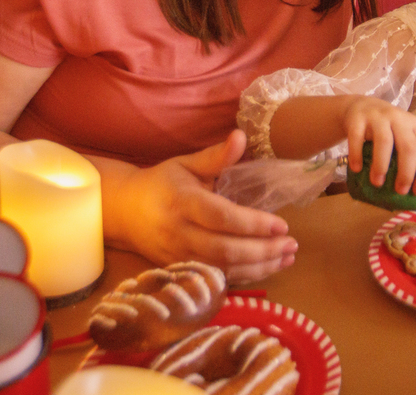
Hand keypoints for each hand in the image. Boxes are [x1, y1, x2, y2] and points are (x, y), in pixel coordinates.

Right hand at [98, 130, 297, 283]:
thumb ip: (216, 156)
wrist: (123, 212)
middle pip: (225, 250)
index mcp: (183, 202)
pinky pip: (216, 279)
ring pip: (223, 269)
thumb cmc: (161, 183)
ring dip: (259, 268)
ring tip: (287, 257)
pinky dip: (245, 277)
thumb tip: (242, 136)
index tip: (282, 224)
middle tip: (292, 244)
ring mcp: (178, 256)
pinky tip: (268, 268)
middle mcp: (180, 233)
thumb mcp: (186, 164)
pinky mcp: (181, 271)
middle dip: (262, 251)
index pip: (222, 217)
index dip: (254, 224)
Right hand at [342, 97, 415, 195]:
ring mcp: (378, 116)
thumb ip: (407, 156)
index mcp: (415, 126)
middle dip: (406, 173)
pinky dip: (356, 155)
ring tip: (377, 183)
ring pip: (384, 141)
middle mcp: (399, 118)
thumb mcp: (401, 136)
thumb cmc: (386, 130)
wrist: (360, 106)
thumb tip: (410, 192)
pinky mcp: (358, 118)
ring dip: (381, 166)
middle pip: (408, 147)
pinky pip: (357, 137)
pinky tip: (356, 169)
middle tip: (399, 191)